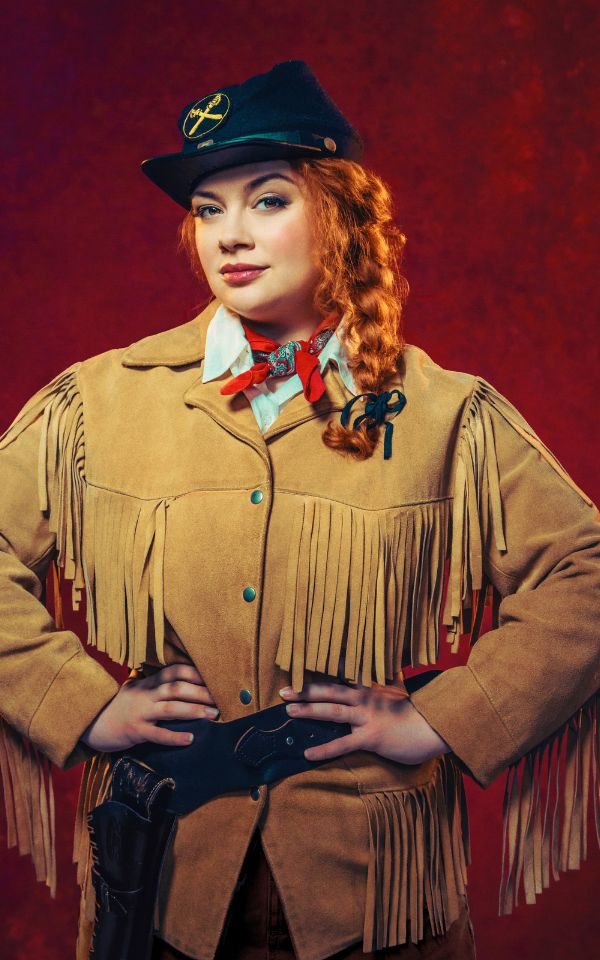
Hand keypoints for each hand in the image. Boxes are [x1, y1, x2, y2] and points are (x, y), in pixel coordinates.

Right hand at [80, 664, 219, 750]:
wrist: (90, 723)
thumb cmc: (119, 707)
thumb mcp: (136, 691)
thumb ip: (155, 686)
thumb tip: (182, 684)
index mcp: (147, 683)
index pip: (174, 671)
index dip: (195, 672)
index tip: (214, 677)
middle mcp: (145, 694)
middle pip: (177, 688)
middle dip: (201, 692)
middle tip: (221, 698)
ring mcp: (140, 712)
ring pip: (171, 708)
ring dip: (194, 711)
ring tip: (213, 715)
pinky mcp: (134, 731)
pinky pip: (157, 734)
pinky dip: (175, 737)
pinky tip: (190, 739)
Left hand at [279, 679, 450, 763]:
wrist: (434, 726)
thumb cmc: (416, 711)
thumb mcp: (401, 689)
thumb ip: (390, 678)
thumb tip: (390, 667)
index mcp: (369, 687)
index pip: (339, 676)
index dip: (318, 674)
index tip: (298, 669)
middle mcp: (365, 698)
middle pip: (329, 691)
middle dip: (305, 690)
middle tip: (283, 691)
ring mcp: (367, 717)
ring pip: (332, 711)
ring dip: (309, 710)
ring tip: (289, 711)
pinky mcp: (371, 737)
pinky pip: (343, 744)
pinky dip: (324, 749)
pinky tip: (308, 753)